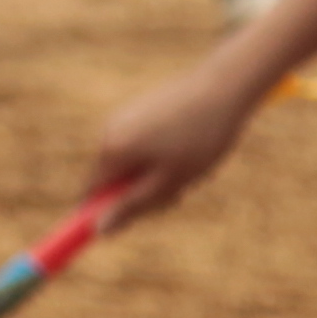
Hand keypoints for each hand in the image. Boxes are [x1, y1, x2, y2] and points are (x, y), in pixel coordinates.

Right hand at [86, 59, 257, 228]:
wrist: (225, 87)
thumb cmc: (200, 138)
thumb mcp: (168, 182)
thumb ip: (132, 207)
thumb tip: (99, 230)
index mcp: (112, 150)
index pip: (91, 194)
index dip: (106, 213)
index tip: (129, 224)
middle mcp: (109, 131)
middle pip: (113, 178)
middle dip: (141, 192)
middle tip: (180, 192)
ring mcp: (124, 117)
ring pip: (132, 162)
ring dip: (156, 173)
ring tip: (191, 165)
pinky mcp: (141, 107)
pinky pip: (142, 143)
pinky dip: (161, 153)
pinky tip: (191, 144)